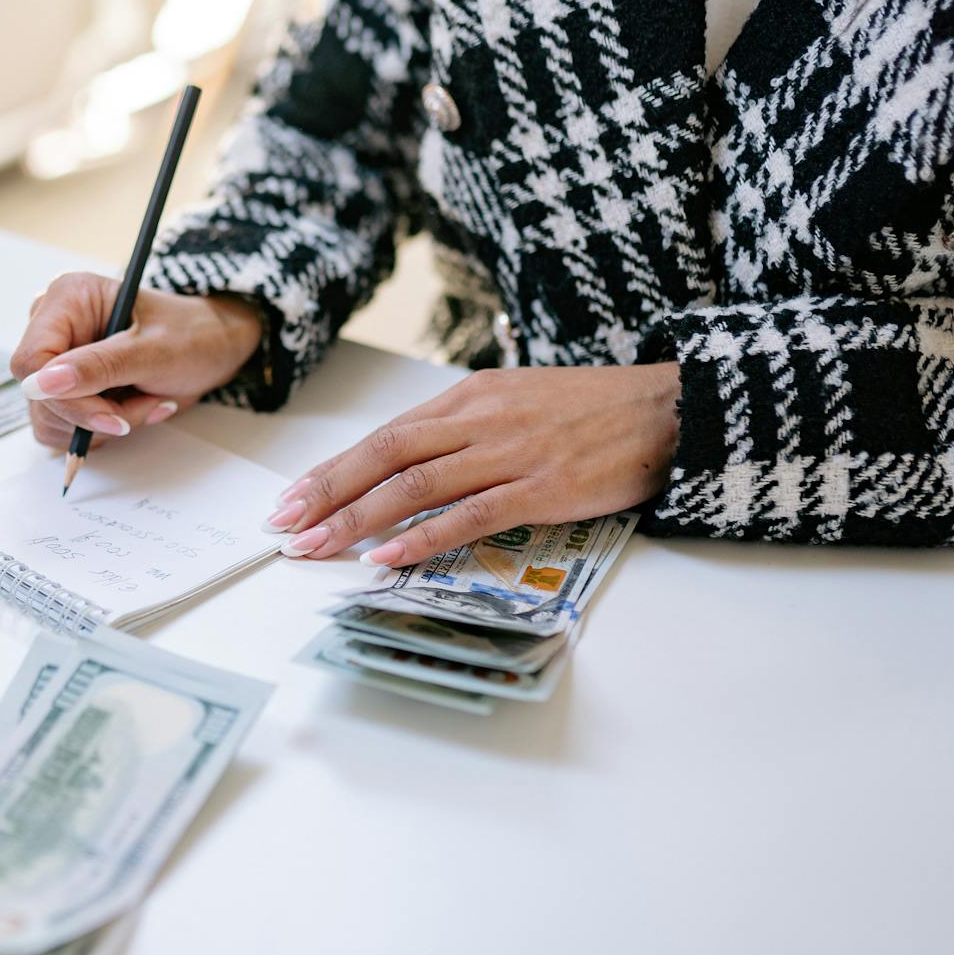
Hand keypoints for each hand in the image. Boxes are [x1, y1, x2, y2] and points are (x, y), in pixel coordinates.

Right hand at [11, 273, 262, 449]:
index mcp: (68, 298)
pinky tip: (132, 408)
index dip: (62, 397)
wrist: (213, 347)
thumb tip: (43, 383)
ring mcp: (57, 359)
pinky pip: (61, 427)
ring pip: (50, 417)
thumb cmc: (192, 335)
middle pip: (38, 395)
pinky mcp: (65, 387)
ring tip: (145, 402)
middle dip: (94, 412)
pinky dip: (99, 431)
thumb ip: (98, 367)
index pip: (31, 361)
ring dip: (101, 424)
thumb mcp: (152, 352)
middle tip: (144, 404)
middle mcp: (53, 326)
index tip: (111, 416)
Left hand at [266, 363, 679, 564]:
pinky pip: (469, 516)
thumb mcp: (518, 401)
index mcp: (470, 396)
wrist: (668, 407)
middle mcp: (480, 419)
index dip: (334, 468)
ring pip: (415, 485)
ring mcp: (510, 453)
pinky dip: (422, 538)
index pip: (385, 435)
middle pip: (386, 455)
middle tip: (285, 526)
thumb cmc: (594, 411)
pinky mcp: (541, 487)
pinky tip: (386, 558)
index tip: (294, 497)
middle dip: (328, 492)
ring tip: (317, 547)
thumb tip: (413, 463)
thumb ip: (466, 428)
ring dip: (358, 519)